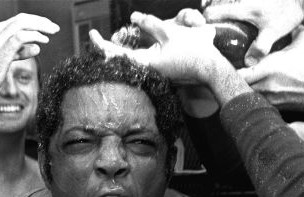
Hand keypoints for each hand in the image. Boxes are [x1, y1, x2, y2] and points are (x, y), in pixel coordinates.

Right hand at [0, 13, 58, 105]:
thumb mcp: (3, 61)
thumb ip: (18, 52)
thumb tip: (36, 48)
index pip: (16, 21)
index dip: (34, 22)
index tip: (46, 28)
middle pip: (21, 19)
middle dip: (40, 21)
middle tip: (54, 28)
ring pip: (23, 23)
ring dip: (41, 26)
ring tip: (53, 32)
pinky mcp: (1, 50)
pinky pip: (22, 36)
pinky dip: (35, 36)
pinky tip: (43, 41)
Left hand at [90, 9, 229, 85]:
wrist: (211, 69)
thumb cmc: (194, 51)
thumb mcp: (171, 33)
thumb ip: (151, 24)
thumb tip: (134, 17)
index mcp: (146, 62)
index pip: (116, 53)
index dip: (101, 44)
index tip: (92, 34)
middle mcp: (147, 69)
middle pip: (119, 58)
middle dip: (106, 47)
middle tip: (94, 38)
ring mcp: (153, 71)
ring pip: (130, 60)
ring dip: (118, 52)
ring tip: (106, 45)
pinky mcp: (160, 70)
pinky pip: (141, 61)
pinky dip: (131, 55)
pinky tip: (127, 52)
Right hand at [203, 0, 303, 64]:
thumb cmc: (288, 11)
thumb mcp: (274, 32)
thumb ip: (260, 47)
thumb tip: (247, 63)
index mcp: (241, 8)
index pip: (211, 13)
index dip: (203, 23)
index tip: (203, 34)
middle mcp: (240, 1)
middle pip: (214, 9)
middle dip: (209, 23)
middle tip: (208, 37)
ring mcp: (244, 0)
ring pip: (223, 7)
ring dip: (219, 19)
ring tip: (218, 34)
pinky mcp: (250, 3)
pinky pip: (233, 8)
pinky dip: (229, 16)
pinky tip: (233, 28)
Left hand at [237, 26, 303, 112]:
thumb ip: (292, 30)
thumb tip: (287, 24)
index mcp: (270, 68)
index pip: (239, 72)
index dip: (231, 69)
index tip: (229, 63)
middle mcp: (267, 85)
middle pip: (239, 86)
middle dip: (235, 79)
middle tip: (233, 72)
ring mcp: (271, 98)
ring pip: (248, 95)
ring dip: (245, 88)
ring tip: (244, 81)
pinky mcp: (278, 107)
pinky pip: (259, 101)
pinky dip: (256, 95)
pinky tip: (259, 89)